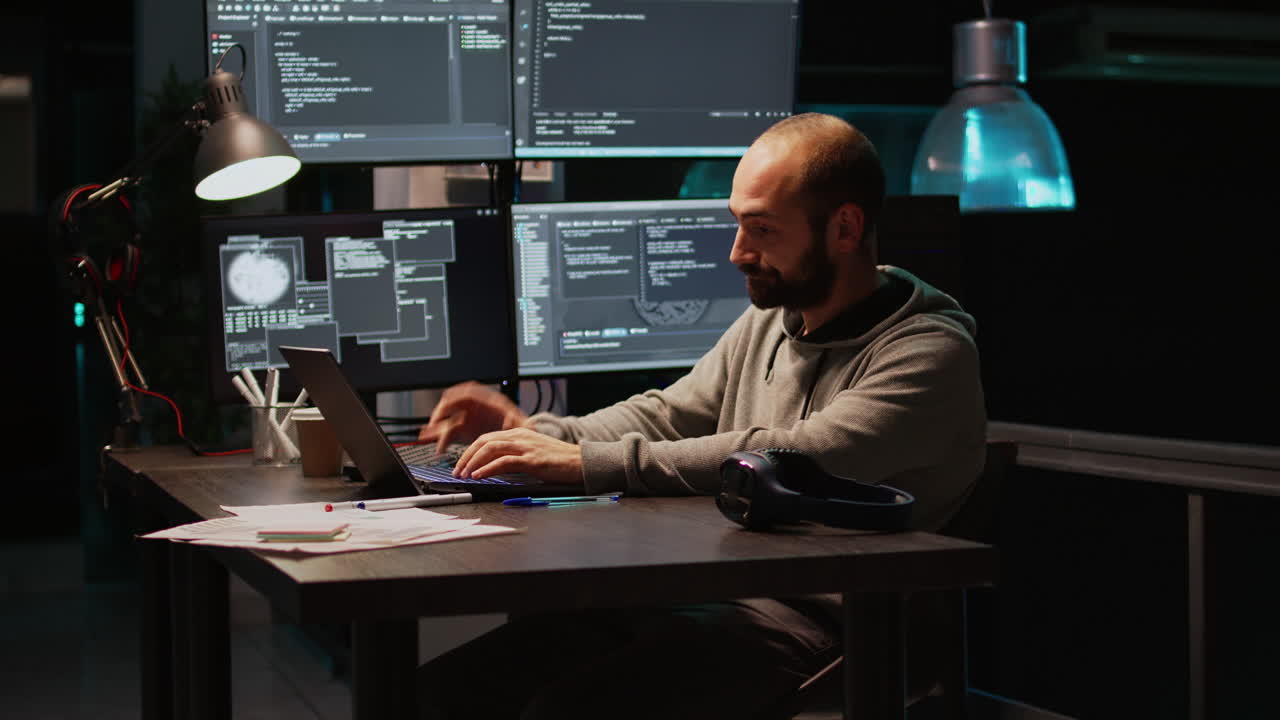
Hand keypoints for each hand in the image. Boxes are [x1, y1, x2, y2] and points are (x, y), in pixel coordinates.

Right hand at [418, 381, 529, 452]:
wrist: (519, 438)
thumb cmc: (520, 427)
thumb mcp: (521, 424)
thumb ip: (514, 422)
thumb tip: (511, 422)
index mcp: (488, 401)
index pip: (467, 393)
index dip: (455, 398)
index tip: (446, 405)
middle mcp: (476, 408)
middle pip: (453, 405)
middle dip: (440, 413)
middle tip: (434, 425)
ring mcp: (469, 419)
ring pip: (448, 420)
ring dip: (436, 427)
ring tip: (425, 436)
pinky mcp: (465, 430)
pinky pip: (450, 433)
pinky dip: (443, 440)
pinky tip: (440, 448)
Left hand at [453, 427, 584, 488]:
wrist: (581, 462)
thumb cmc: (560, 460)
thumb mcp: (533, 452)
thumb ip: (515, 455)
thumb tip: (496, 467)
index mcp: (520, 433)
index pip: (487, 438)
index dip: (471, 451)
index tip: (462, 464)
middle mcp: (520, 437)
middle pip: (484, 441)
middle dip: (466, 456)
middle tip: (457, 470)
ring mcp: (525, 447)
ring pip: (490, 449)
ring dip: (473, 462)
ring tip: (464, 474)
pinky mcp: (531, 460)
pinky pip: (503, 461)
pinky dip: (487, 468)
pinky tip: (479, 476)